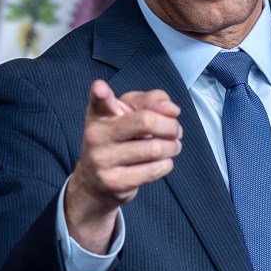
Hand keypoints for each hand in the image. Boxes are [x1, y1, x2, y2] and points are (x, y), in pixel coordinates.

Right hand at [64, 79, 181, 252]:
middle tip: (175, 130)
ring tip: (171, 146)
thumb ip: (150, 101)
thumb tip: (171, 110)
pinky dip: (166, 164)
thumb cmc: (117, 140)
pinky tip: (161, 161)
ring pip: (155, 148)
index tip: (100, 88)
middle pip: (145, 122)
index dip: (100, 93)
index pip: (98, 101)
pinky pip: (154, 169)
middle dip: (170, 126)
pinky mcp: (115, 182)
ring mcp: (103, 160)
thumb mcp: (127, 113)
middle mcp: (96, 135)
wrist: (94, 183)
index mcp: (99, 114)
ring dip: (172, 147)